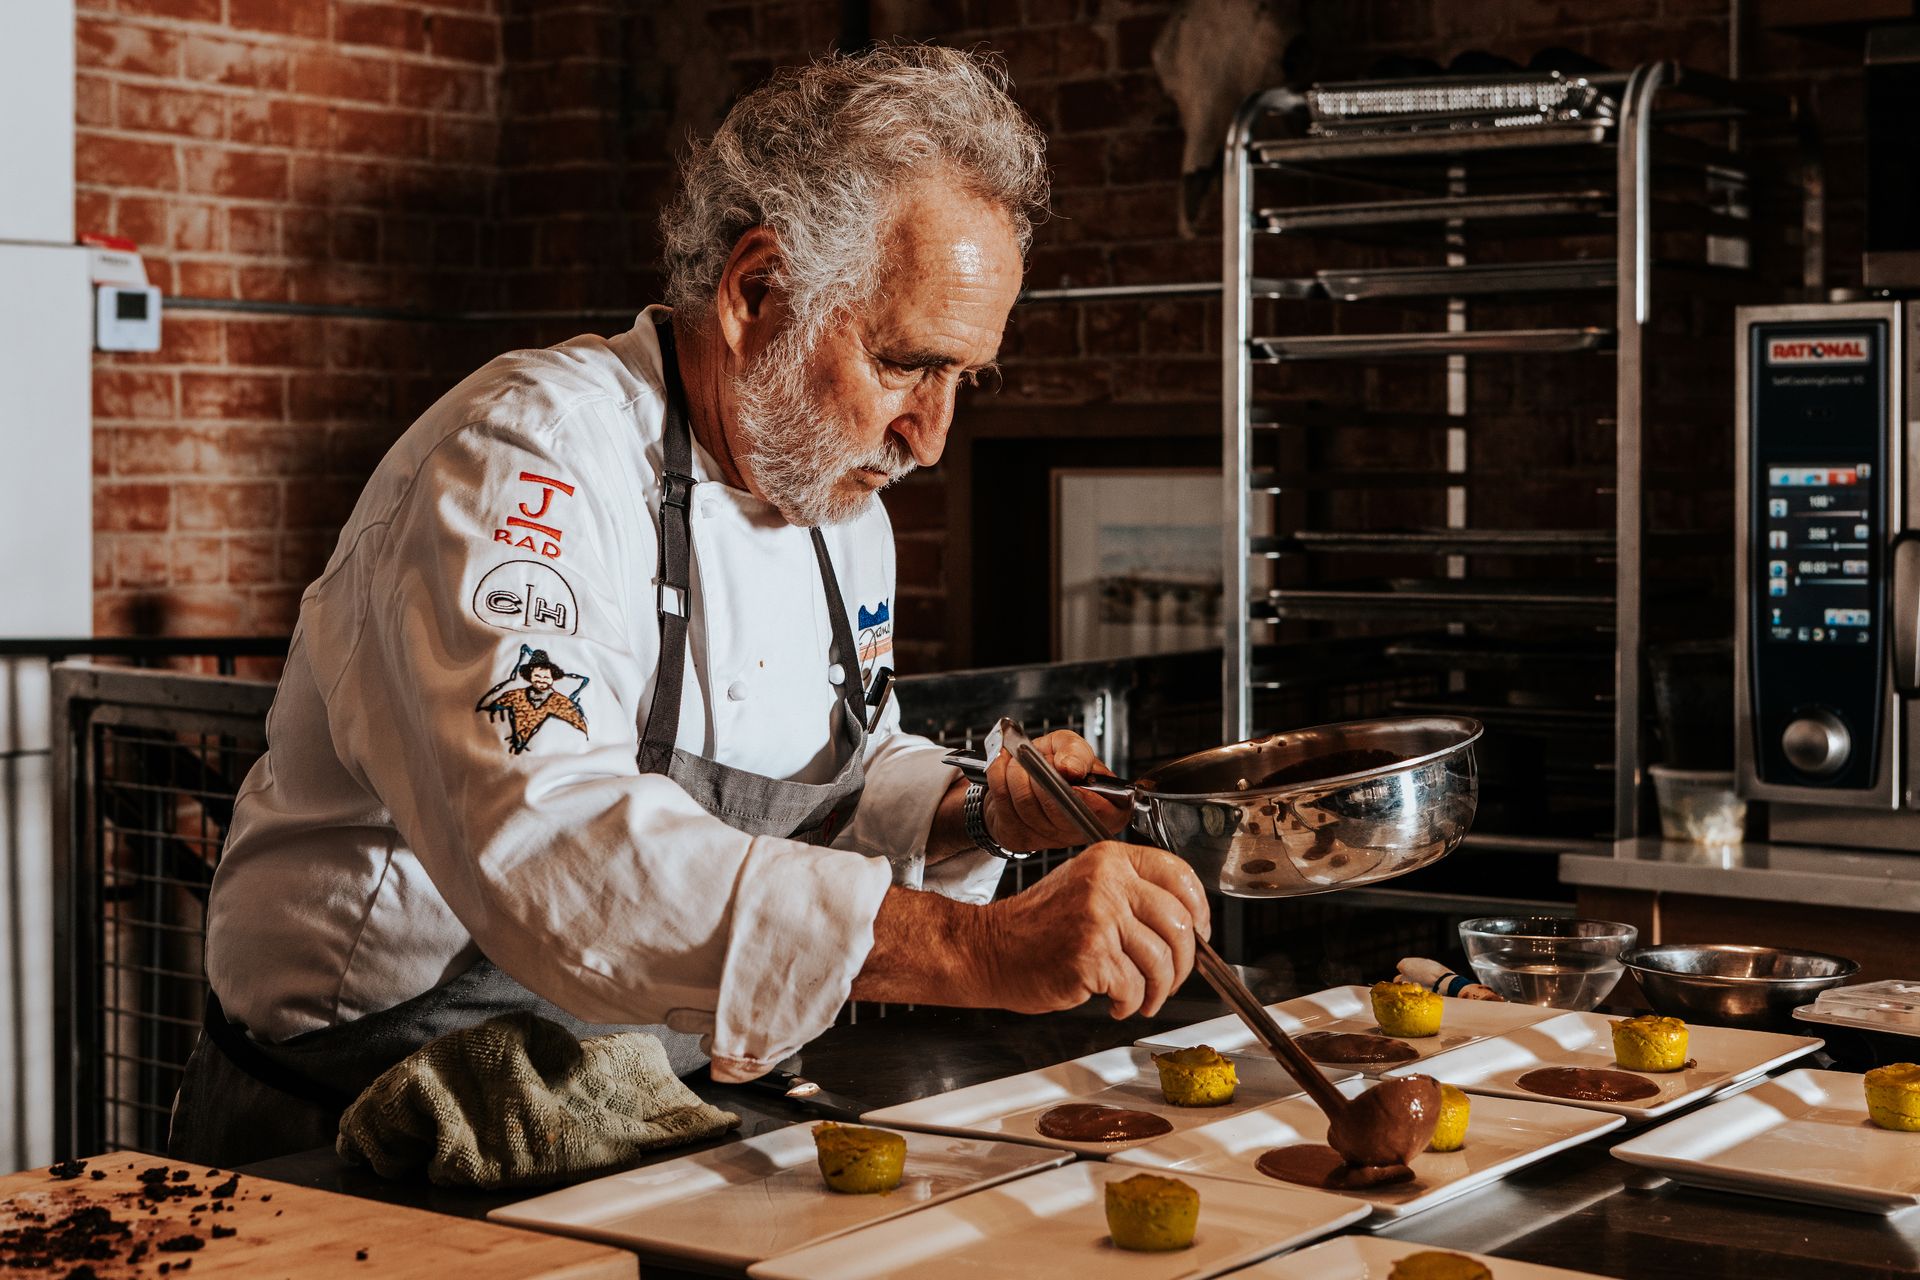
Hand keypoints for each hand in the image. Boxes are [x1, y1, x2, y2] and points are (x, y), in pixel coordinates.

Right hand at [976, 842, 1209, 1018]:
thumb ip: (1132, 895)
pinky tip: (1115, 1001)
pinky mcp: (1090, 955)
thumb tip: (1187, 925)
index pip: (1179, 875)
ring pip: (1161, 961)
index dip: (1200, 910)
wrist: (989, 950)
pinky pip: (1133, 987)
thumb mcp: (1085, 888)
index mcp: (1109, 859)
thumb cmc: (1035, 927)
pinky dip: (1129, 1003)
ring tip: (1142, 997)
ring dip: (1158, 990)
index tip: (1201, 933)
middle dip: (1184, 963)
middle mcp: (1106, 882)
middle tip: (1173, 978)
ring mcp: (1098, 917)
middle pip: (1179, 923)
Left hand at [983, 729, 1129, 851]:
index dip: (1085, 796)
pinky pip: (1003, 804)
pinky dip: (999, 777)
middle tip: (1036, 758)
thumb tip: (1070, 768)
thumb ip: (1076, 751)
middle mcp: (1079, 829)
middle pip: (1057, 808)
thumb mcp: (1070, 746)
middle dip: (1040, 774)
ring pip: (1026, 804)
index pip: (1105, 814)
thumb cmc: (1052, 764)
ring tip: (1018, 761)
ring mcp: (1049, 839)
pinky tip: (1004, 768)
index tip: (1068, 774)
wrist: (1022, 776)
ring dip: (1016, 773)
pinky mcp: (1019, 839)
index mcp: (1106, 809)